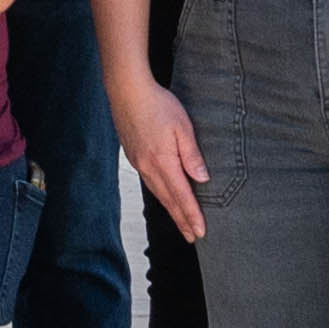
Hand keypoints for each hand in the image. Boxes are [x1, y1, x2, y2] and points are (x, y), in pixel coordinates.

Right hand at [109, 71, 211, 242]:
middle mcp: (148, 167)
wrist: (126, 90)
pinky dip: (160, 195)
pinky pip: (149, 182)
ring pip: (157, 192)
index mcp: (162, 162)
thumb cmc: (158, 105)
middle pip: (168, 200)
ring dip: (170, 209)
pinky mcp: (133, 155)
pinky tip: (164, 195)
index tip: (200, 232)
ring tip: (180, 222)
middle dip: (181, 219)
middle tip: (192, 236)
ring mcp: (138, 162)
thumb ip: (192, 155)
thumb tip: (202, 179)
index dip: (191, 215)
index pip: (181, 195)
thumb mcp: (182, 127)